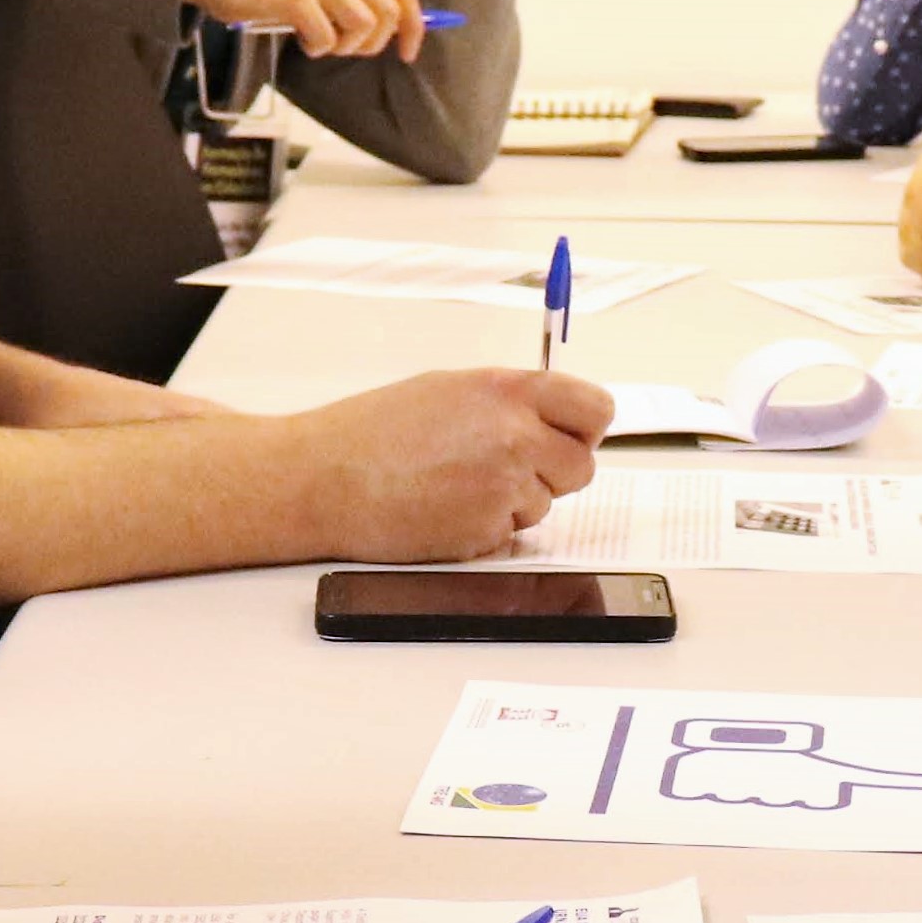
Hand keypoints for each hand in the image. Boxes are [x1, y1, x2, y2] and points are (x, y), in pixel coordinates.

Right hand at [189, 0, 427, 61]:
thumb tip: (390, 30)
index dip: (414, 27)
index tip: (408, 53)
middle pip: (387, 13)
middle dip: (373, 43)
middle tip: (344, 48)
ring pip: (362, 26)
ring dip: (344, 46)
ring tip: (320, 41)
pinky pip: (326, 38)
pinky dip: (316, 48)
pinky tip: (300, 39)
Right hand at [309, 369, 612, 559]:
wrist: (325, 477)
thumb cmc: (374, 432)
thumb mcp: (450, 389)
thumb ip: (509, 401)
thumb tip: (552, 418)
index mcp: (509, 391)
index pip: (595, 409)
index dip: (587, 427)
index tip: (573, 435)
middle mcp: (515, 437)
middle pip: (582, 466)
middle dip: (555, 472)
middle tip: (511, 468)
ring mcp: (504, 488)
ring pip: (547, 505)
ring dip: (516, 501)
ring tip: (458, 484)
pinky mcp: (487, 531)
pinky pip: (511, 534)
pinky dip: (486, 527)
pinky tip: (445, 509)